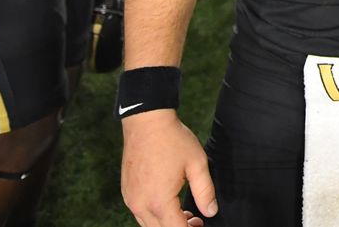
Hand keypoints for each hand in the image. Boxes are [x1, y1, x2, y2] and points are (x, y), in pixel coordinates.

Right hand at [121, 111, 216, 226]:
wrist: (147, 121)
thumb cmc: (172, 140)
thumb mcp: (197, 164)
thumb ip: (205, 191)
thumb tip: (210, 212)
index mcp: (159, 200)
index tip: (201, 224)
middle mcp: (141, 204)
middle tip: (196, 220)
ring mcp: (131, 199)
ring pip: (149, 225)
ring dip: (167, 223)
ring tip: (185, 213)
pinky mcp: (127, 192)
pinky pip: (140, 214)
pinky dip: (155, 215)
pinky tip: (169, 203)